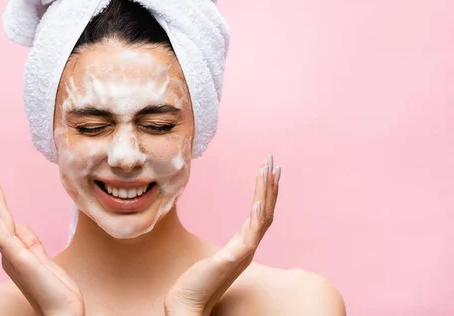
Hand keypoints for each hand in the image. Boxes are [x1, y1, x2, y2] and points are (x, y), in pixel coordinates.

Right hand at [0, 161, 84, 315]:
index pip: (2, 215)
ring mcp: (11, 254)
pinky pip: (1, 238)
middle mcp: (7, 249)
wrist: (62, 309)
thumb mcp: (41, 257)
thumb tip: (19, 224)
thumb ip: (29, 240)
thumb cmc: (53, 287)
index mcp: (14, 247)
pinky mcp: (18, 259)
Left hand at [164, 155, 280, 315]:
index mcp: (244, 244)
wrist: (189, 305)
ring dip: (266, 193)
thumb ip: (227, 252)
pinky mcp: (233, 260)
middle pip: (266, 210)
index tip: (268, 170)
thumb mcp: (216, 261)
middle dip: (270, 184)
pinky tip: (258, 202)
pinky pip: (250, 236)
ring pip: (262, 218)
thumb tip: (229, 248)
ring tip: (268, 171)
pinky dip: (256, 218)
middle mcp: (248, 247)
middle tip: (272, 160)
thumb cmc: (198, 284)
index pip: (261, 212)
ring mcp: (243, 253)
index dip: (266, 191)